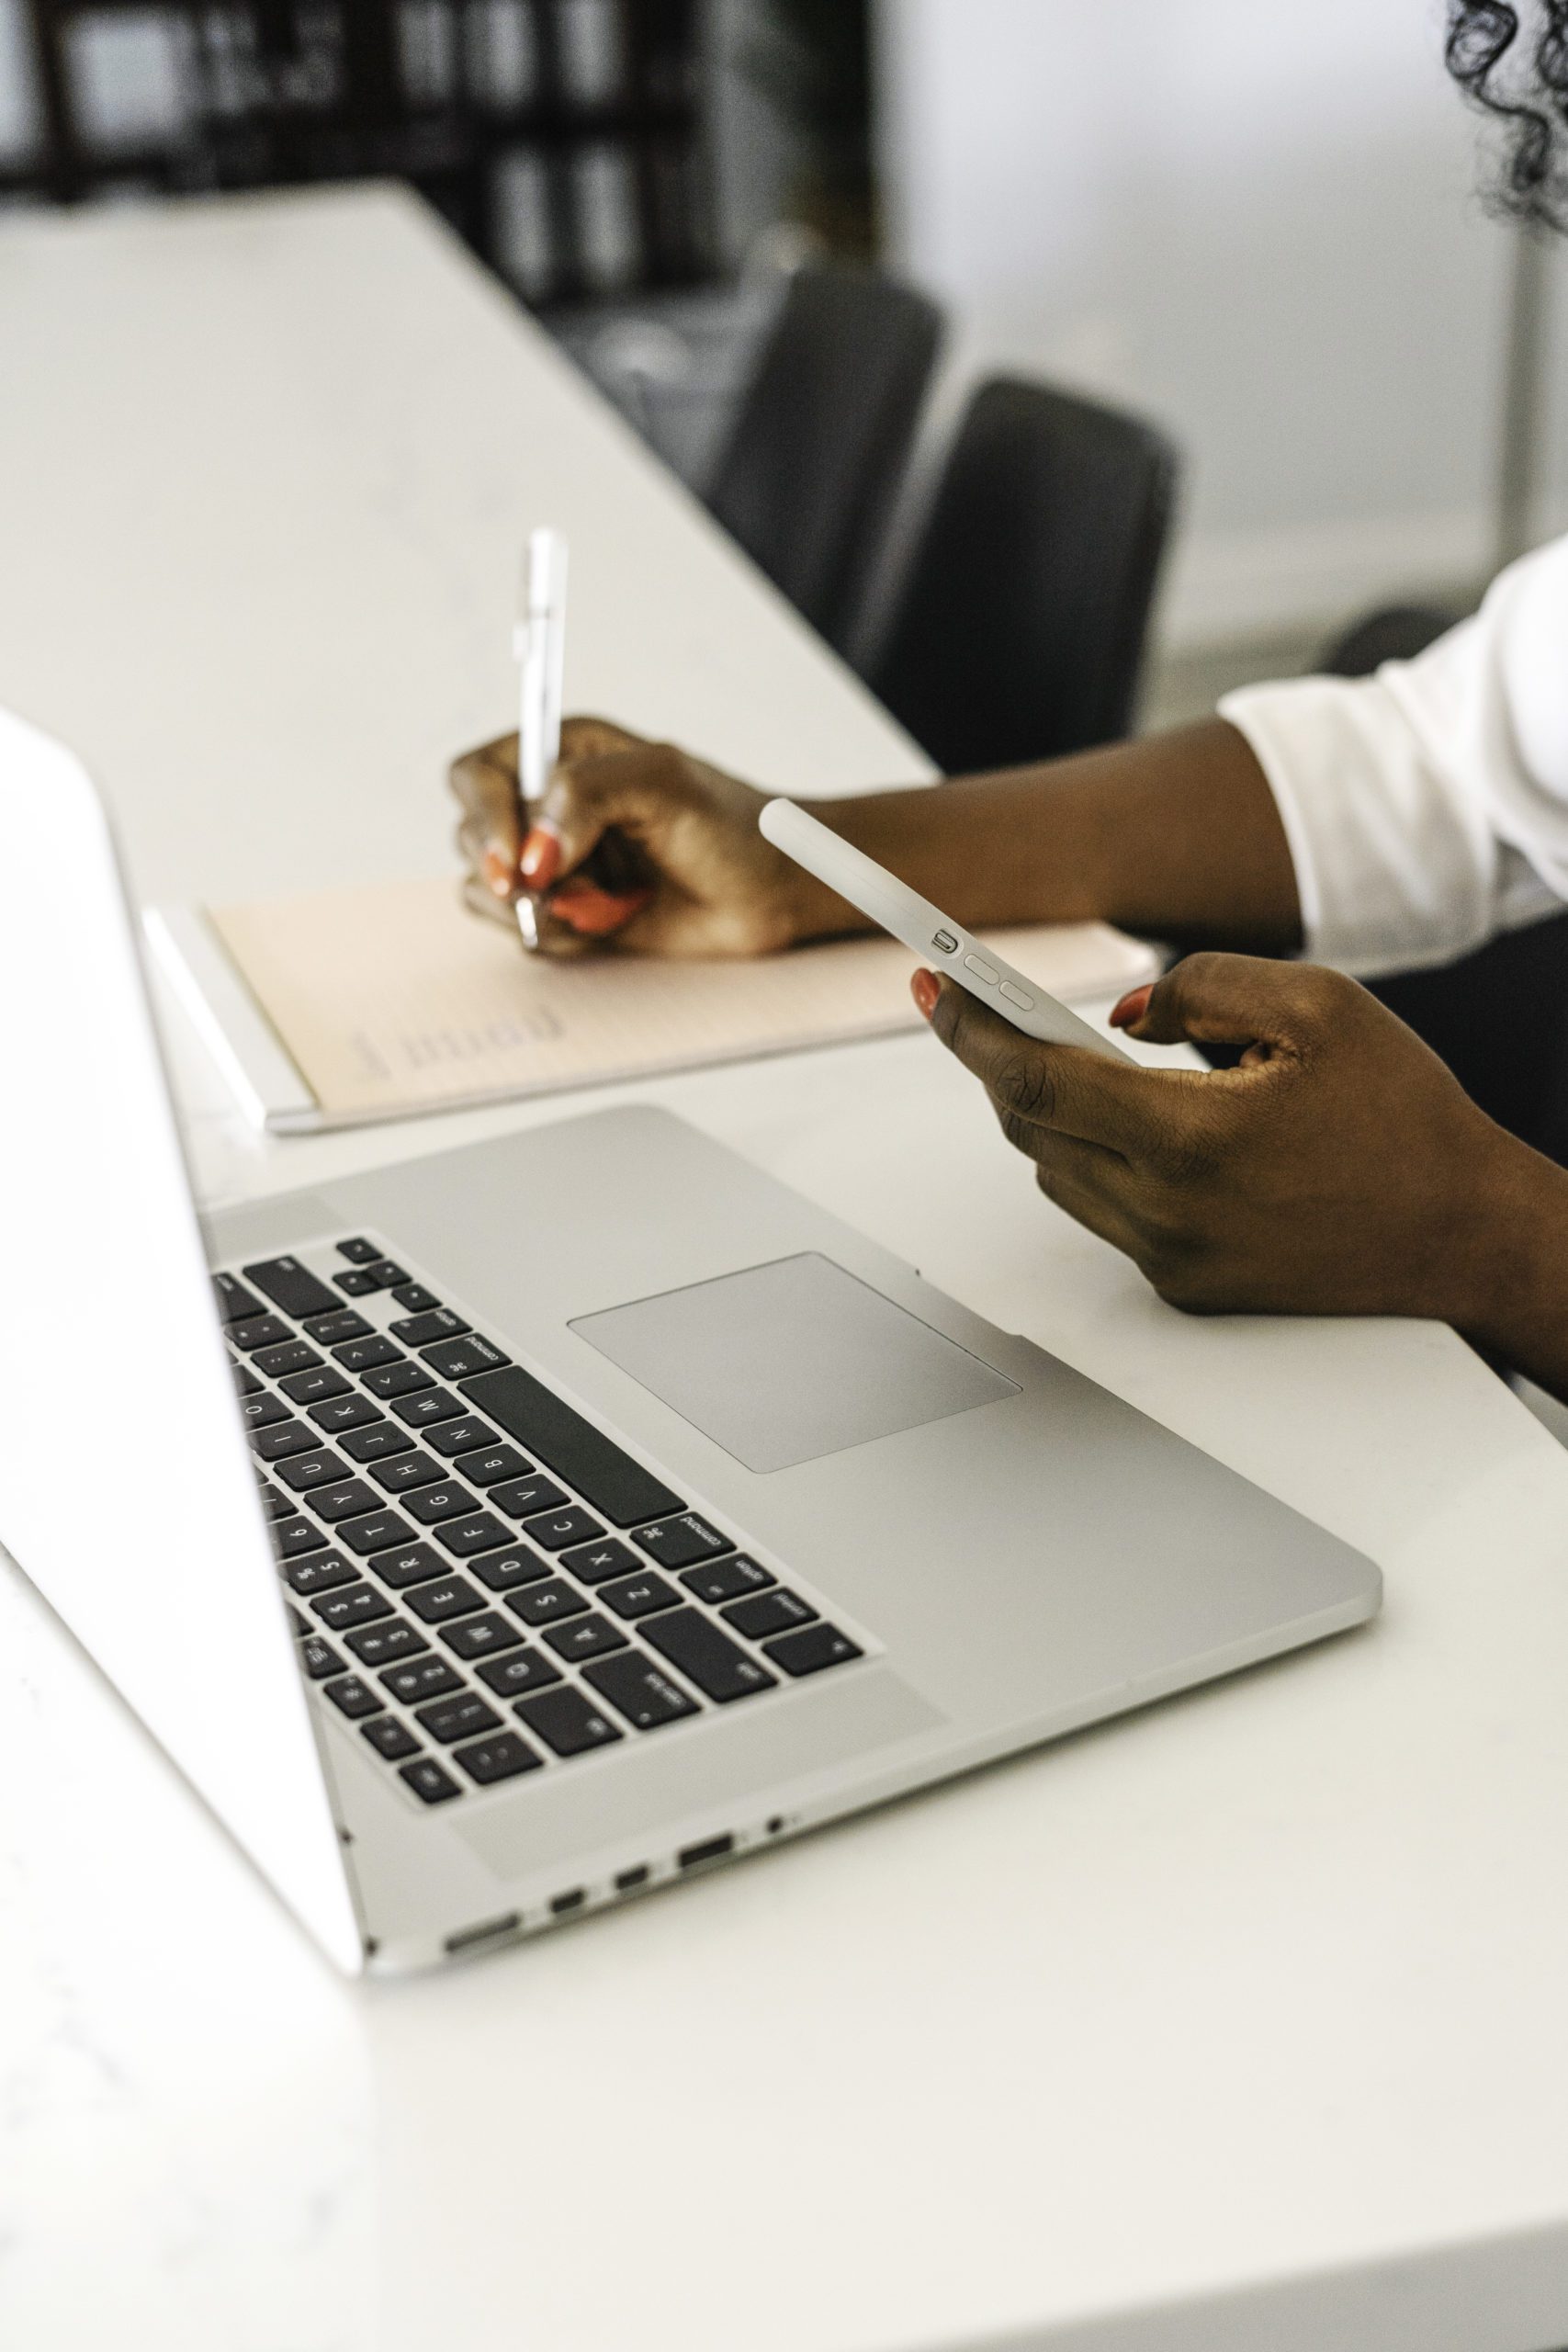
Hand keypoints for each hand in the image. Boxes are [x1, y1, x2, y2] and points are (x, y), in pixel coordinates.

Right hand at [447, 717, 850, 957]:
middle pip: (471, 837)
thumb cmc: (733, 825)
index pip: (475, 776)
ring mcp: (555, 862)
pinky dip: (556, 936)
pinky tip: (608, 924)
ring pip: (488, 890)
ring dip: (542, 910)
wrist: (774, 893)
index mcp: (561, 752)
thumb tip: (532, 853)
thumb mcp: (662, 784)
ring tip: (606, 905)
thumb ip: (586, 797)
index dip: (485, 818)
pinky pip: (521, 930)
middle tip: (579, 890)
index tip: (518, 864)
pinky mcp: (568, 911)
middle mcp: (546, 805)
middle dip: (518, 874)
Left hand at [915, 950, 1536, 1331]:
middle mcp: (1168, 1212)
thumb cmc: (1404, 1120)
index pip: (1034, 1081)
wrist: (1462, 1234)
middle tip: (990, 1008)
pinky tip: (1146, 1128)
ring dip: (1051, 1117)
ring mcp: (1172, 1260)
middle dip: (1001, 1063)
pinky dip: (1101, 1164)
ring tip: (1085, 1063)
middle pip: (1030, 1131)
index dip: (970, 1030)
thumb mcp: (1318, 1005)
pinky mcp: (1185, 1289)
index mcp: (1191, 1139)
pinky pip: (1106, 1216)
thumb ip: (1200, 987)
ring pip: (1058, 1177)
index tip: (935, 989)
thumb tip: (1118, 1012)